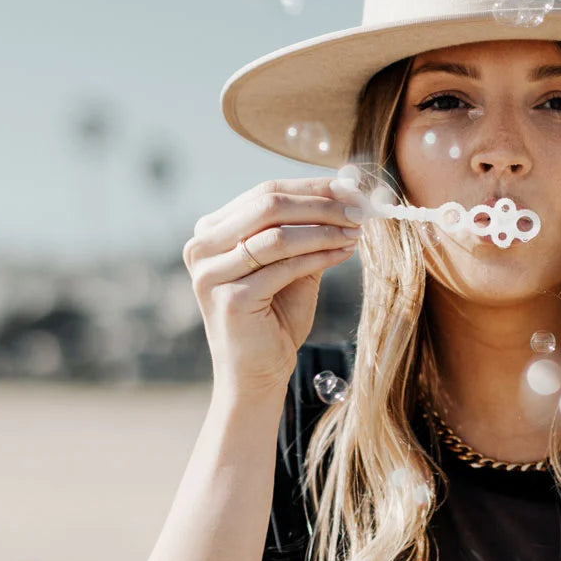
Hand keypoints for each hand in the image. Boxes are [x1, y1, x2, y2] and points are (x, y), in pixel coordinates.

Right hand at [182, 176, 362, 395]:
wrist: (256, 374)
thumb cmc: (274, 318)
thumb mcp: (291, 265)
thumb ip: (308, 231)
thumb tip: (348, 193)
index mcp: (212, 231)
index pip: (265, 192)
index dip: (311, 186)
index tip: (351, 188)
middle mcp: (201, 247)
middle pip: (268, 205)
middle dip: (320, 204)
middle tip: (359, 209)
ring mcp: (211, 274)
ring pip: (276, 235)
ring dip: (324, 229)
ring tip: (356, 231)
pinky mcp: (230, 299)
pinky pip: (284, 266)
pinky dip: (319, 256)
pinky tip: (344, 252)